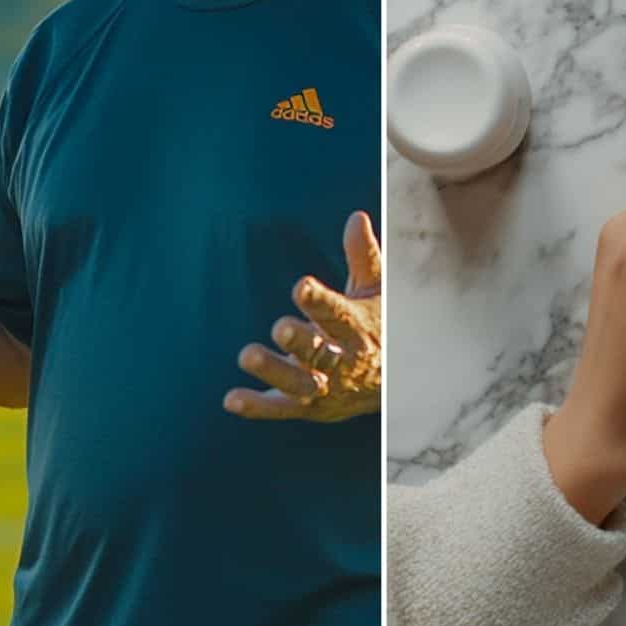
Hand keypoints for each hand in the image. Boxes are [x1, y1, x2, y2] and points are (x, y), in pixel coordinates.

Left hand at [224, 210, 380, 422]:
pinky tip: (231, 399)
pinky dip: (257, 407)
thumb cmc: (378, 324)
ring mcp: (326, 388)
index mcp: (359, 329)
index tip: (301, 286)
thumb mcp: (376, 290)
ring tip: (247, 355)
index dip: (320, 301)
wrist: (393, 384)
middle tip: (280, 326)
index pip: (339, 315)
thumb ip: (363, 257)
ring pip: (300, 383)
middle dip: (301, 340)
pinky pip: (281, 408)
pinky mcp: (308, 407)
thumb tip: (356, 217)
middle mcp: (344, 362)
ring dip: (274, 370)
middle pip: (321, 353)